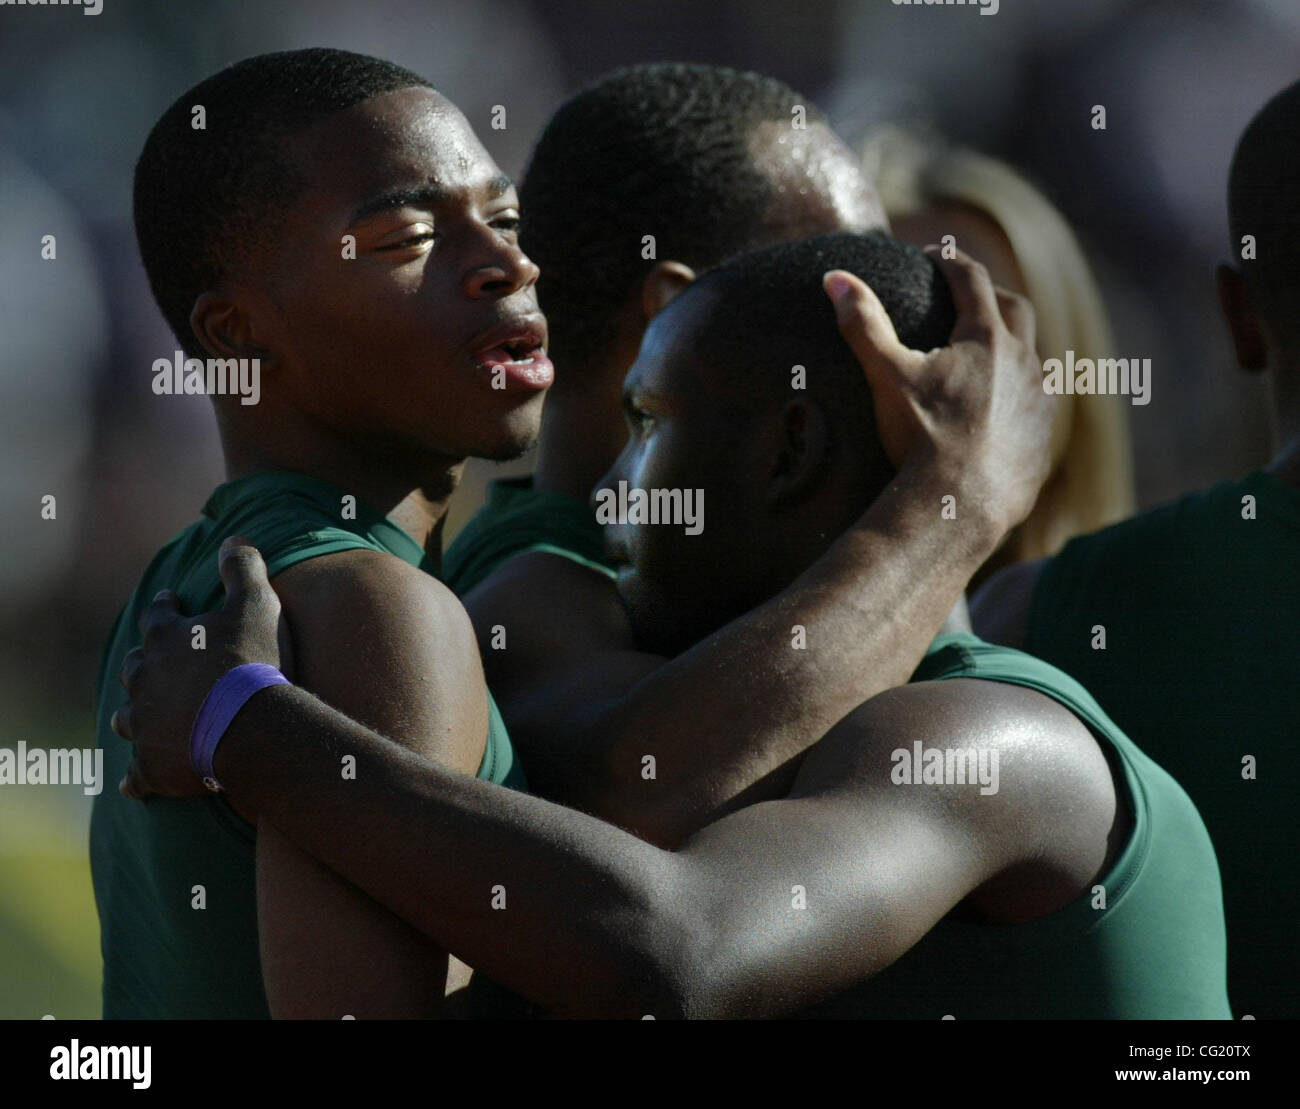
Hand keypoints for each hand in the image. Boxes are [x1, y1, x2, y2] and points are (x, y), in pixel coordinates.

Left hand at [113, 537, 282, 799]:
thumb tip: (233, 538)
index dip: (167, 607)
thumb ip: (243, 568)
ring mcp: (146, 725)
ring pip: (130, 717)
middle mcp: (146, 680)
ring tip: (144, 716)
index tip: (172, 603)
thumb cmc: (255, 664)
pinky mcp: (153, 766)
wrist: (253, 730)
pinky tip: (132, 783)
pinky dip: (136, 778)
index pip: (159, 614)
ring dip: (137, 714)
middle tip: (160, 663)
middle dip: (147, 662)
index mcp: (167, 638)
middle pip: (137, 665)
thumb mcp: (257, 604)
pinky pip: (138, 774)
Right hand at [824, 246, 1052, 535]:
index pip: (972, 280)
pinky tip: (1001, 413)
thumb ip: (863, 323)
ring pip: (1033, 360)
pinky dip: (1019, 399)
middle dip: (993, 296)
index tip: (935, 256)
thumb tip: (835, 278)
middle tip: (970, 298)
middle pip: (1016, 310)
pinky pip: (1037, 408)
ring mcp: (1040, 402)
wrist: (959, 504)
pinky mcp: (1043, 440)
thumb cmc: (921, 436)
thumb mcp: (886, 375)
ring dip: (1013, 351)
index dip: (951, 262)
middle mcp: (1024, 362)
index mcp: (987, 338)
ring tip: (989, 360)